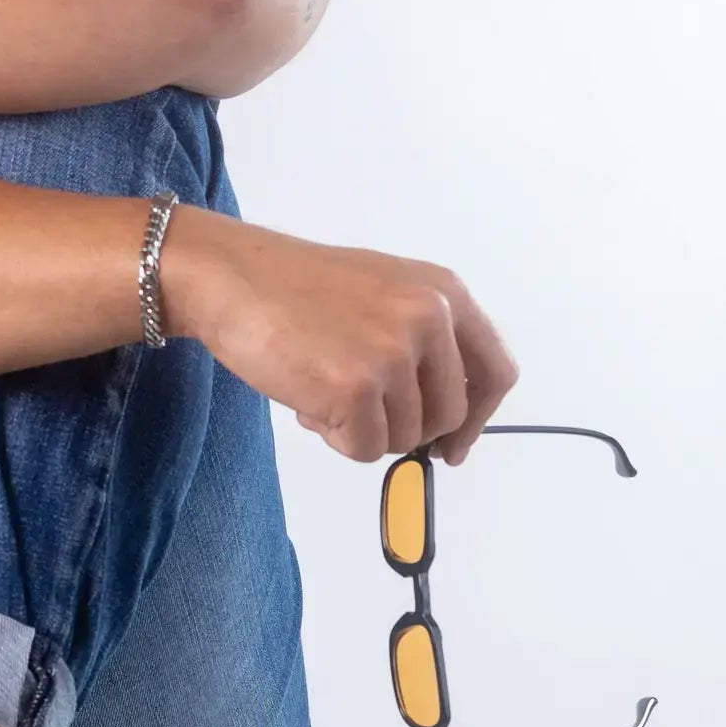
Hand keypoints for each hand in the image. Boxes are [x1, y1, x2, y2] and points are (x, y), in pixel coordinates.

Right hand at [167, 209, 518, 463]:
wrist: (229, 276)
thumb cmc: (293, 287)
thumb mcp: (380, 291)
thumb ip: (422, 340)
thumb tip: (446, 422)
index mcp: (443, 291)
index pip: (496, 371)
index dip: (477, 417)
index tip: (453, 444)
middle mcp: (430, 318)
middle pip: (449, 416)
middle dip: (405, 426)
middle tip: (358, 409)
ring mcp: (395, 354)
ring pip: (407, 438)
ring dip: (365, 429)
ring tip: (322, 389)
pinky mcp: (357, 389)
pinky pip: (367, 449)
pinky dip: (337, 438)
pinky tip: (307, 401)